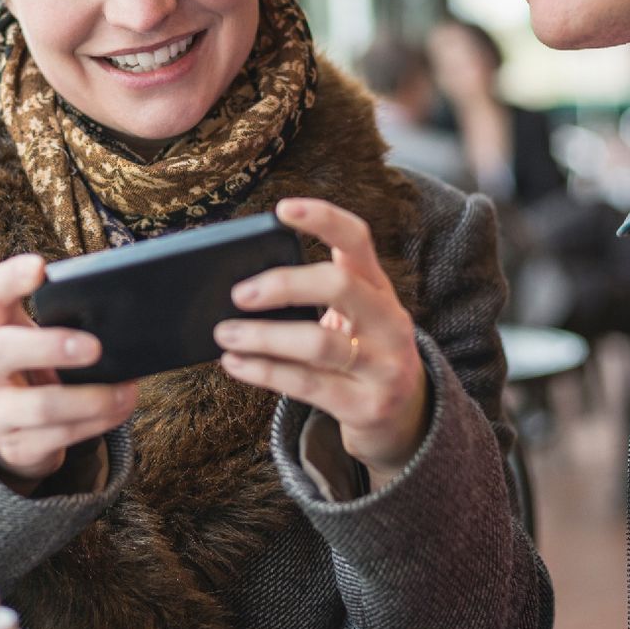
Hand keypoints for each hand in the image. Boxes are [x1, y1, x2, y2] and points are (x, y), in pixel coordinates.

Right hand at [0, 253, 136, 490]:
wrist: (7, 427)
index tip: (40, 267)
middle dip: (51, 347)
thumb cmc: (31, 366)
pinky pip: (58, 437)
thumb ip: (60, 322)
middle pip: (3, 350)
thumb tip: (122, 317)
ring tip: (127, 392)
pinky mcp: (12, 446)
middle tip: (96, 348)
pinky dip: (96, 424)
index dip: (11, 278)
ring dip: (92, 400)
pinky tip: (118, 410)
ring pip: (40, 406)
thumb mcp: (32, 337)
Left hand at [214, 198, 428, 484]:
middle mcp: (389, 323)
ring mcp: (383, 366)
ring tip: (224, 334)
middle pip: (339, 286)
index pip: (358, 240)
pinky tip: (235, 363)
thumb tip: (244, 283)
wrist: (404, 419)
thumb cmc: (363, 355)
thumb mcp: (356, 318)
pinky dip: (263, 371)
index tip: (282, 209)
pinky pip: (306, 384)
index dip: (323, 218)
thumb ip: (318, 297)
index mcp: (380, 289)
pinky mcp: (366, 405)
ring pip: (318, 343)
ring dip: (263, 337)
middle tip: (239, 294)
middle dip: (284, 285)